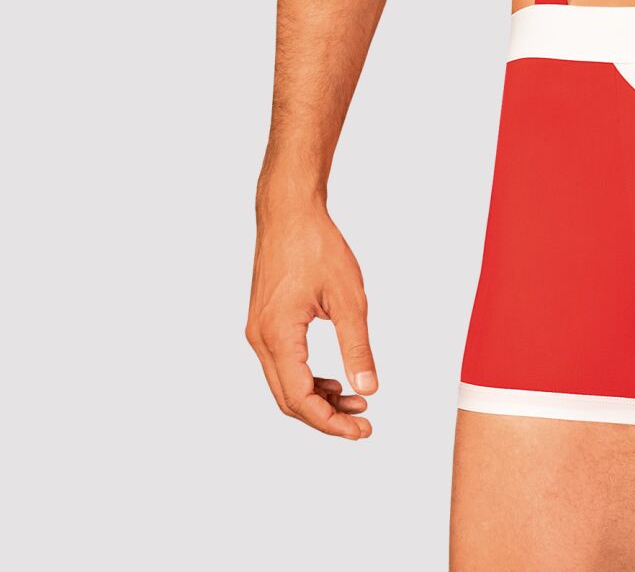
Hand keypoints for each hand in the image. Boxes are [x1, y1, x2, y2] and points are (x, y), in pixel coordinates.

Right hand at [246, 199, 377, 439]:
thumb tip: (368, 389)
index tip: (362, 429)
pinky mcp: (264, 323)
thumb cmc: (318, 246)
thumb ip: (357, 346)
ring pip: (284, 384)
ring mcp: (258, 332)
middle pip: (289, 400)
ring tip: (355, 401)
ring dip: (317, 399)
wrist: (289, 212)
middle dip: (326, 417)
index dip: (331, 422)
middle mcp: (260, 339)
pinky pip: (282, 365)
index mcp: (278, 335)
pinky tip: (333, 380)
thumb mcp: (348, 297)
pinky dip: (307, 380)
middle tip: (363, 423)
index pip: (301, 399)